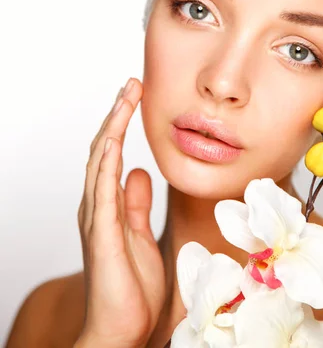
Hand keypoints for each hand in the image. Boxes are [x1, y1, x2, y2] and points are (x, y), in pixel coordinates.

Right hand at [76, 78, 165, 347]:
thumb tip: (139, 172)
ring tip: (125, 97)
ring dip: (113, 126)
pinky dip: (106, 161)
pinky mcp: (102, 233)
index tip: (136, 95)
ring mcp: (97, 218)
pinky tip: (113, 139)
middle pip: (102, 148)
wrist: (121, 330)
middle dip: (118, 114)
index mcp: (108, 204)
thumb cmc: (130, 287)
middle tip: (132, 84)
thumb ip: (136, 203)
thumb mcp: (141, 233)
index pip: (112, 153)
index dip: (122, 122)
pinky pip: (102, 190)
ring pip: (100, 161)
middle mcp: (97, 205)